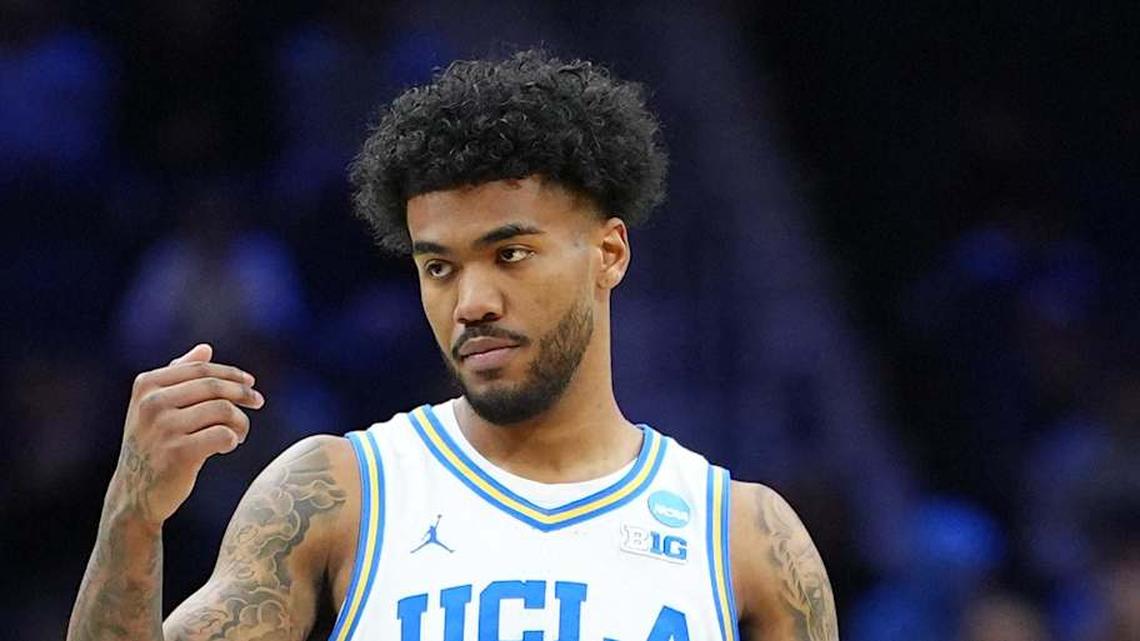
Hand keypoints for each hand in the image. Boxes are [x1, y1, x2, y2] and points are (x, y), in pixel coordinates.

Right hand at [109, 344, 264, 525]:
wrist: (135, 494)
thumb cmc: (152, 446)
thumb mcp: (155, 407)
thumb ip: (178, 376)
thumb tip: (205, 348)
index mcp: (147, 385)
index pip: (201, 369)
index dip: (231, 374)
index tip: (250, 383)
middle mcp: (152, 403)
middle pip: (214, 386)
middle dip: (243, 393)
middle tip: (258, 402)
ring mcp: (164, 428)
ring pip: (223, 410)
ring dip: (240, 421)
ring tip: (239, 433)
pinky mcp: (179, 453)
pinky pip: (224, 435)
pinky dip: (233, 439)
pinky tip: (228, 446)